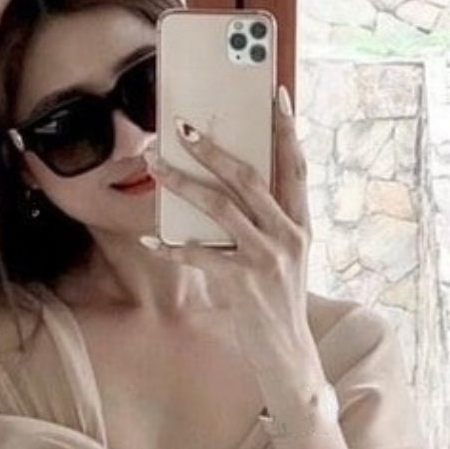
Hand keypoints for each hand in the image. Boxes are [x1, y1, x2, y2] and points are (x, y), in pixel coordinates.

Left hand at [142, 97, 313, 372]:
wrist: (288, 354)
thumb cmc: (276, 303)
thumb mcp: (282, 258)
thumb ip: (264, 225)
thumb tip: (226, 190)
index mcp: (300, 224)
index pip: (296, 166)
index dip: (286, 129)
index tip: (275, 94)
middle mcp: (288, 235)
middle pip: (249, 178)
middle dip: (213, 149)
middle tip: (183, 128)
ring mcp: (267, 258)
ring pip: (220, 208)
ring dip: (182, 184)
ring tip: (154, 167)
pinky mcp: (243, 282)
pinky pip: (199, 255)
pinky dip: (171, 247)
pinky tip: (148, 240)